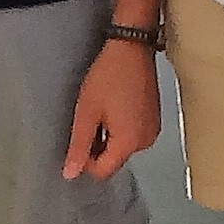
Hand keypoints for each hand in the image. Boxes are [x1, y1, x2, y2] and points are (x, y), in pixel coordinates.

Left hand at [64, 36, 162, 179]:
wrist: (131, 49)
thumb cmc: (109, 76)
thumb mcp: (87, 112)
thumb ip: (79, 146)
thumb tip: (71, 173)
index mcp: (129, 143)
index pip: (103, 171)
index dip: (85, 160)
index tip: (79, 136)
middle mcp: (145, 141)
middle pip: (113, 160)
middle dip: (97, 146)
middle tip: (90, 117)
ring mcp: (151, 131)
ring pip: (121, 148)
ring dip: (108, 136)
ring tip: (103, 109)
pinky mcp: (153, 121)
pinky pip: (131, 135)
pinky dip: (119, 128)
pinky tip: (114, 106)